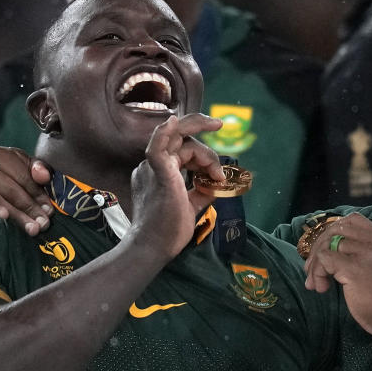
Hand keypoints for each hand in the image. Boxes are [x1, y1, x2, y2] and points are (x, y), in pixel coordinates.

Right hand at [0, 147, 53, 235]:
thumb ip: (39, 170)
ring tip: (32, 229)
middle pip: (10, 189)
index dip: (38, 194)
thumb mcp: (26, 170)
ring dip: (17, 216)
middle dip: (30, 208)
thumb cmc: (10, 179)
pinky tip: (3, 218)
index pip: (22, 176)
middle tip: (44, 224)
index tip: (50, 210)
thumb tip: (44, 176)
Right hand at [128, 114, 224, 257]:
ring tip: (216, 170)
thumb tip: (216, 183)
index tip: (218, 176)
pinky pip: (158, 146)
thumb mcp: (190, 206)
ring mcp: (152, 168)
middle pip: (181, 140)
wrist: (154, 249)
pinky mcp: (158, 174)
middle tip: (219, 125)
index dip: (204, 158)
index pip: (182, 151)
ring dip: (204, 152)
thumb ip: (201, 191)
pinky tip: (173, 121)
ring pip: (180, 141)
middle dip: (204, 140)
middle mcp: (152, 167)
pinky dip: (165, 132)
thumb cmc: (168, 232)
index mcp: (158, 173)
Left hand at [303, 213, 371, 336]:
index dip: (333, 231)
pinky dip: (317, 273)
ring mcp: (365, 253)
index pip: (352, 220)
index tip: (326, 250)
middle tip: (310, 269)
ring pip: (326, 245)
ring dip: (315, 265)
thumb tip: (329, 249)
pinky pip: (324, 259)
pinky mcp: (353, 268)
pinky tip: (322, 287)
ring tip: (316, 284)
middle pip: (335, 230)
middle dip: (318, 247)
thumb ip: (363, 253)